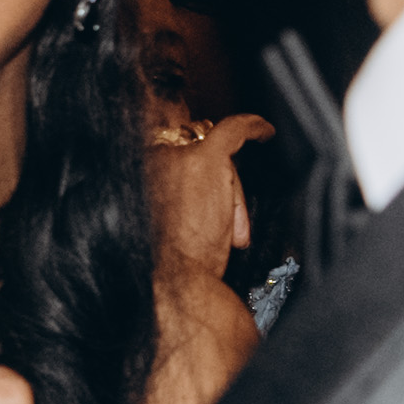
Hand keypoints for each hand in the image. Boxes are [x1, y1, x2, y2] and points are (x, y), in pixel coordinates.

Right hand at [147, 112, 269, 274]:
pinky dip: (253, 128)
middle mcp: (154, 156)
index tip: (199, 185)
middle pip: (194, 152)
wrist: (175, 275)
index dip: (189, 166)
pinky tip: (265, 130)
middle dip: (212, 183)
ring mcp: (179, 154)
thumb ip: (172, 192)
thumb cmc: (168, 259)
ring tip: (226, 225)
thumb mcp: (159, 218)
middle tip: (217, 222)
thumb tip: (198, 181)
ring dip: (228, 188)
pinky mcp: (207, 157)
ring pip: (215, 152)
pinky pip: (234, 130)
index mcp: (139, 170)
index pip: (171, 152)